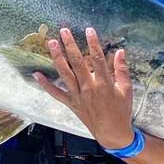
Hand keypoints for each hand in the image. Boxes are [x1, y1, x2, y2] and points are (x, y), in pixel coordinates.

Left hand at [34, 27, 134, 150]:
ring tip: (52, 43)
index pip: (97, 59)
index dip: (93, 43)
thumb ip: (122, 70)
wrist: (112, 133)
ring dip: (57, 58)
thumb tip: (120, 51)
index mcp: (104, 83)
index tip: (89, 30)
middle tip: (64, 31)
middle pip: (77, 63)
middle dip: (70, 45)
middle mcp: (88, 87)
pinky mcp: (71, 103)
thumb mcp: (126, 90)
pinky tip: (37, 74)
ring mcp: (77, 95)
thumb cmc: (121, 111)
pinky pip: (56, 93)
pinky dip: (45, 84)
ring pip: (65, 74)